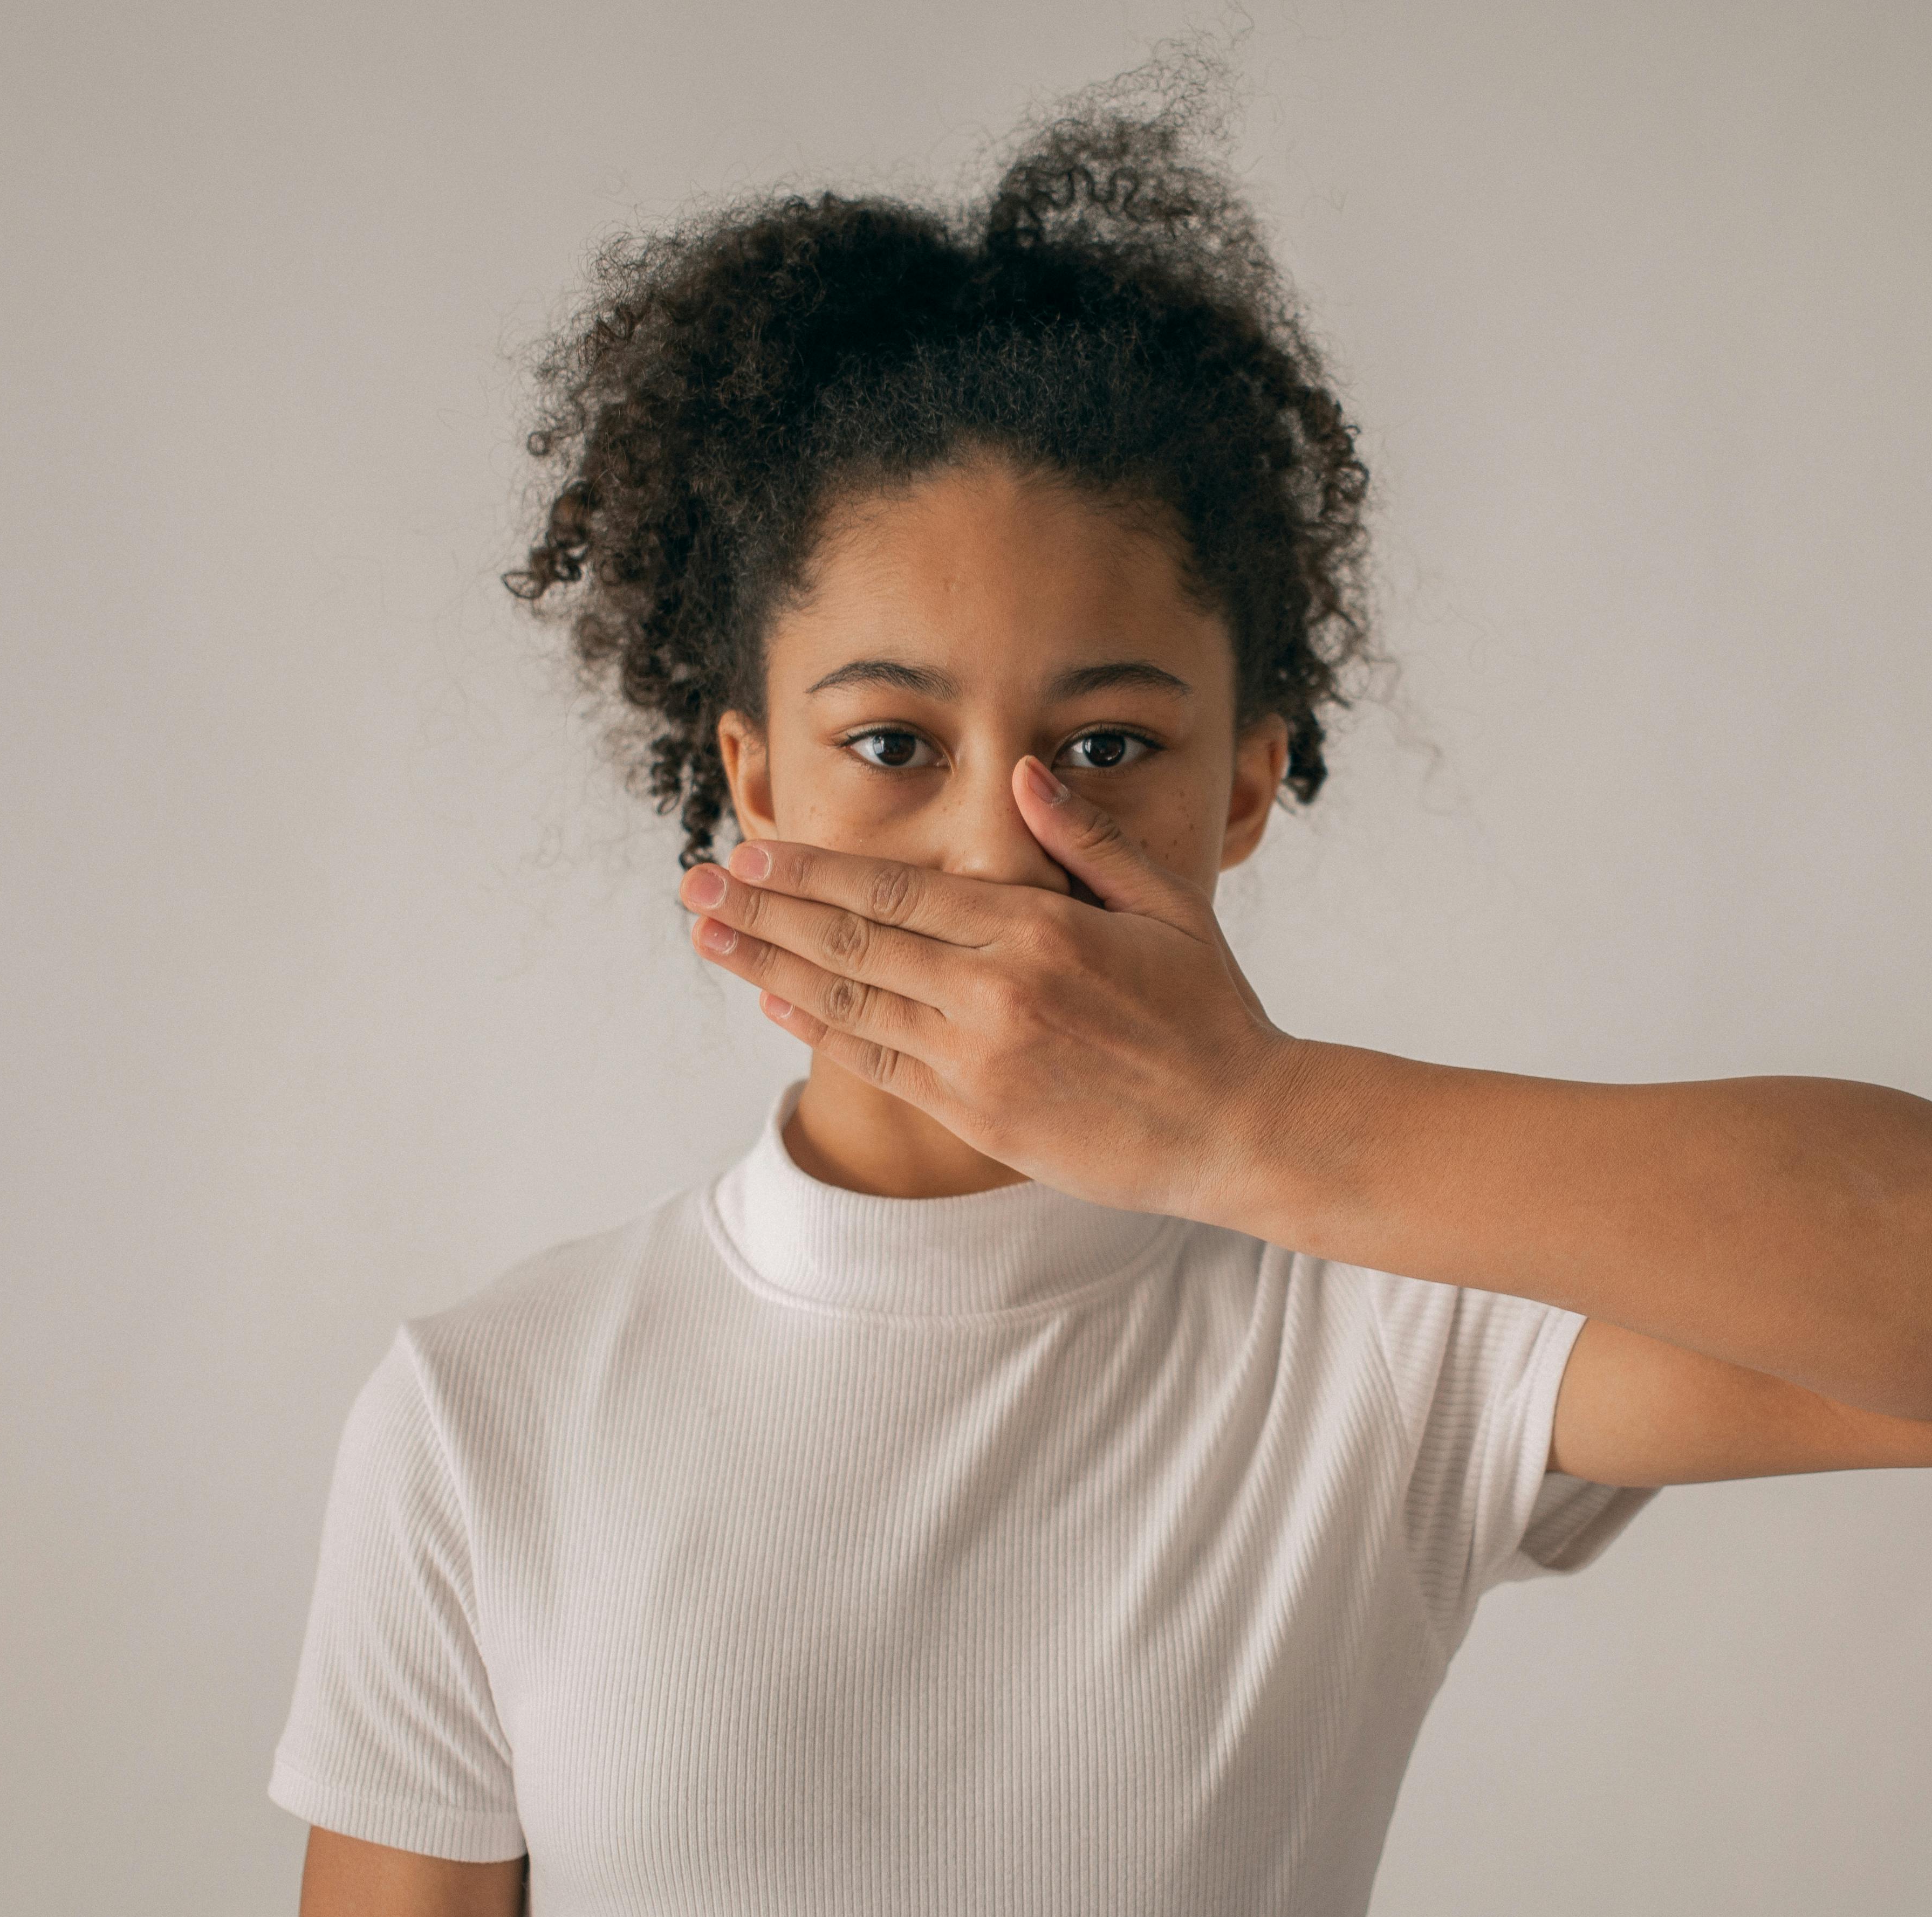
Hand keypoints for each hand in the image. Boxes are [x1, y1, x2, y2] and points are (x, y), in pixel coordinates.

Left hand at [676, 755, 1300, 1219]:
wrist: (1239, 1128)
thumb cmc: (1211, 1011)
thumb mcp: (1166, 905)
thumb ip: (1084, 840)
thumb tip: (1020, 773)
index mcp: (1037, 930)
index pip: (895, 890)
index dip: (810, 872)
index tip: (748, 853)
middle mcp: (995, 992)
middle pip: (851, 940)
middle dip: (760, 911)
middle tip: (692, 888)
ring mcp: (980, 1059)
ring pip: (849, 1002)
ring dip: (766, 968)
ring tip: (707, 940)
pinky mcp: (978, 1115)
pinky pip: (879, 1064)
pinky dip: (820, 1030)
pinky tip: (775, 1003)